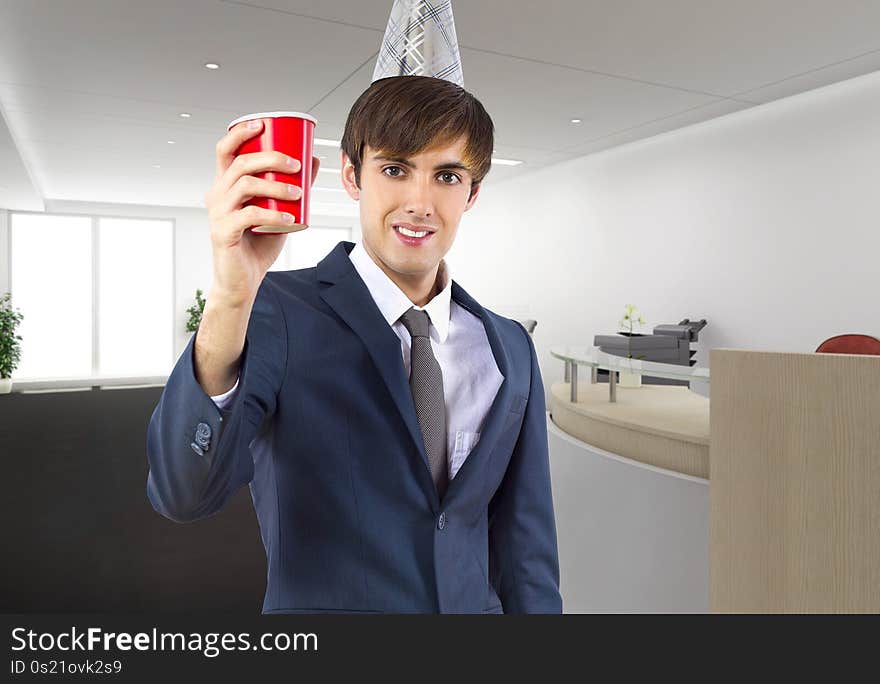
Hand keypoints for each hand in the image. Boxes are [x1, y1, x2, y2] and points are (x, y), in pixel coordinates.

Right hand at [204, 118, 320, 305]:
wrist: (243, 280)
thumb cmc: (258, 244)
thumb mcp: (279, 211)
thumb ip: (292, 186)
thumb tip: (313, 158)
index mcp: (225, 185)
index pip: (225, 150)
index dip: (240, 133)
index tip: (262, 124)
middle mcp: (217, 195)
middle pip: (241, 163)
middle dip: (271, 158)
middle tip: (297, 165)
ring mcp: (217, 214)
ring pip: (244, 186)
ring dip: (275, 186)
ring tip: (298, 193)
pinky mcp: (222, 233)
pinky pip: (248, 216)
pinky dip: (272, 215)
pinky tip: (289, 219)